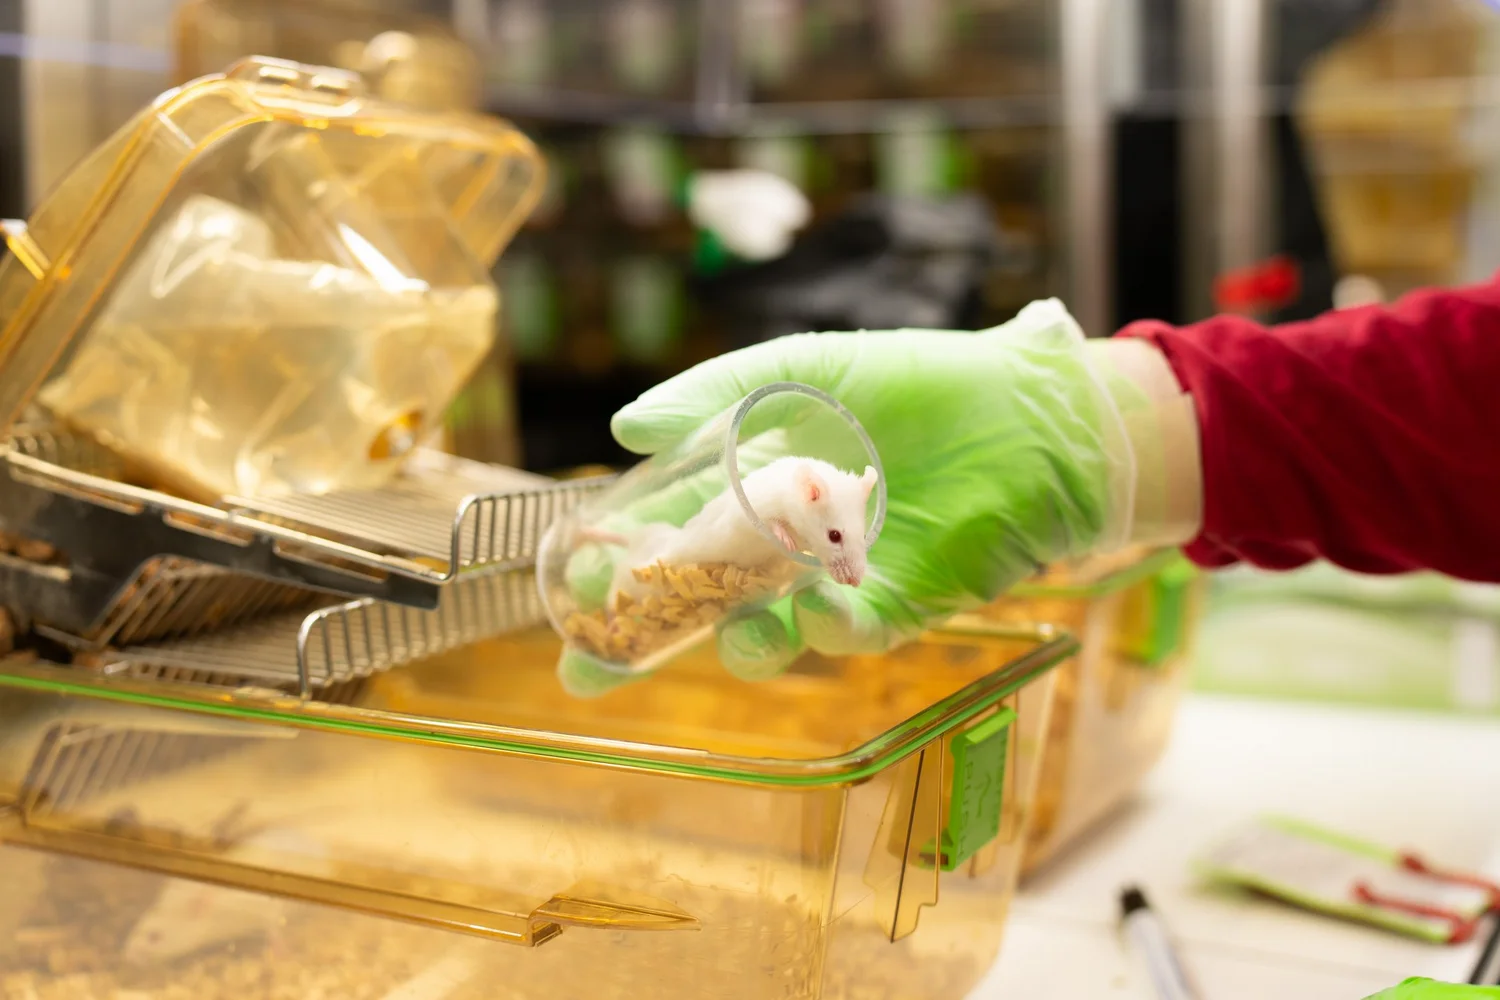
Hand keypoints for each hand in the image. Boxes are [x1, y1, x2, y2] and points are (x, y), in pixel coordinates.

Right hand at [557, 299, 1195, 694]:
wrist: (1031, 411)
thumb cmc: (921, 379)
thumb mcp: (806, 368)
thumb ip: (719, 392)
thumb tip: (623, 428)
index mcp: (760, 485)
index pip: (674, 532)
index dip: (622, 563)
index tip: (571, 587)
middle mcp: (790, 542)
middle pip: (702, 600)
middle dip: (645, 640)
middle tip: (590, 667)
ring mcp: (840, 579)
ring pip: (768, 632)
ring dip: (739, 644)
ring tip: (731, 639)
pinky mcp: (900, 605)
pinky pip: (851, 634)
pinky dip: (830, 630)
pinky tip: (823, 612)